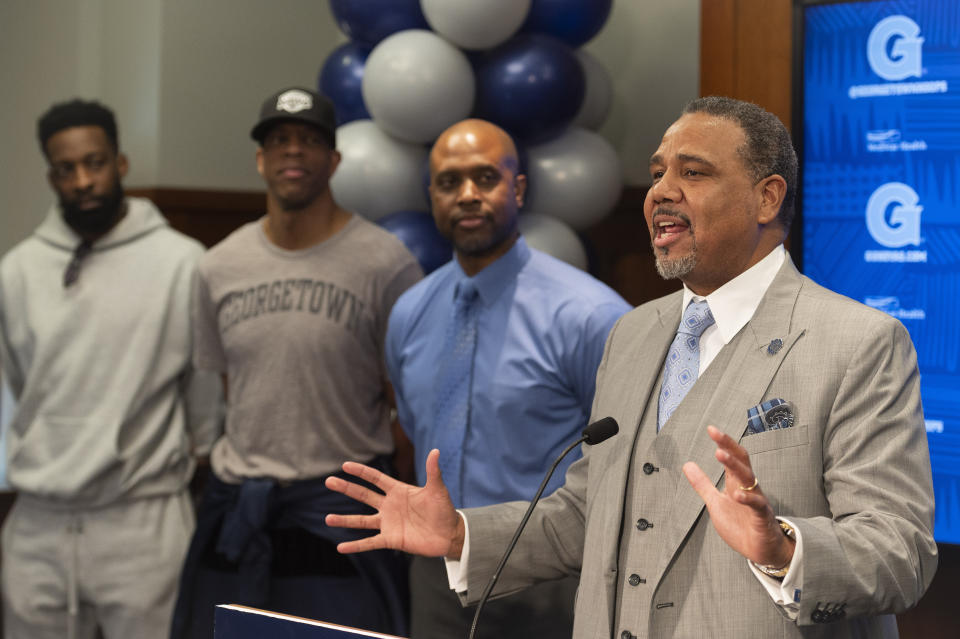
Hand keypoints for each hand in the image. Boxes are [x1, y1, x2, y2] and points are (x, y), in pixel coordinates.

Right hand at [325, 449, 465, 558]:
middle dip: (346, 488)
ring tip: (327, 519)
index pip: (375, 479)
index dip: (361, 472)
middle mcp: (389, 506)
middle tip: (328, 481)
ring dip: (344, 520)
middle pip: (363, 495)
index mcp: (398, 491)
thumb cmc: (443, 510)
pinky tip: (341, 547)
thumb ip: (433, 471)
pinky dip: (356, 545)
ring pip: (361, 520)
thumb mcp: (437, 489)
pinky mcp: (391, 539)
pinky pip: (370, 542)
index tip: (345, 465)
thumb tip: (436, 450)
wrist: (449, 534)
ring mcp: (388, 523)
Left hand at [682, 425, 794, 568]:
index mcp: (736, 483)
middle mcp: (747, 488)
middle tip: (715, 433)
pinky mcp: (762, 517)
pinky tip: (737, 495)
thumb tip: (687, 464)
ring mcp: (756, 501)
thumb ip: (702, 484)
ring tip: (720, 454)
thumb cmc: (741, 524)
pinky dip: (747, 499)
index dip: (723, 443)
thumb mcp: (715, 502)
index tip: (711, 429)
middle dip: (729, 446)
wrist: (762, 550)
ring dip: (734, 466)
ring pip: (748, 478)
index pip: (732, 457)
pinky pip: (757, 505)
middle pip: (741, 461)